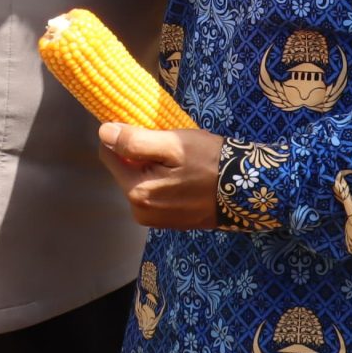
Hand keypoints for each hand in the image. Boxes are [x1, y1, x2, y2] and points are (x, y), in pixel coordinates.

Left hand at [97, 124, 223, 229]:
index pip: (108, 154)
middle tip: (170, 147)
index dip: (123, 137)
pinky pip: (155, 193)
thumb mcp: (173, 144)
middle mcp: (140, 212)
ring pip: (140, 180)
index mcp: (137, 192)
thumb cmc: (211, 162)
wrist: (248, 192)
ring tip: (181, 162)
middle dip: (140, 154)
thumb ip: (135, 141)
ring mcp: (155, 220)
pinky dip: (164, 181)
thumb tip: (103, 133)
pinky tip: (185, 175)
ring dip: (153, 167)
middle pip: (125, 169)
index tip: (146, 130)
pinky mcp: (169, 222)